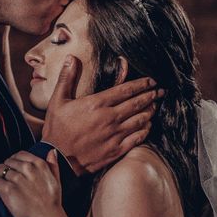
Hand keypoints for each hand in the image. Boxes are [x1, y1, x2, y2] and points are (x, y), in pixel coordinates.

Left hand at [0, 150, 67, 216]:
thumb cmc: (52, 202)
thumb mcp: (56, 179)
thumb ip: (53, 164)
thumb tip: (52, 151)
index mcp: (39, 164)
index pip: (19, 154)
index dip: (13, 160)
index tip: (12, 166)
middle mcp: (28, 169)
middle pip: (8, 162)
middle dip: (5, 167)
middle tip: (3, 174)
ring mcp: (17, 179)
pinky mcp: (8, 190)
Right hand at [42, 56, 161, 175]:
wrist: (57, 158)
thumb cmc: (56, 130)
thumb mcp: (57, 101)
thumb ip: (67, 78)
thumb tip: (71, 58)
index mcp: (97, 104)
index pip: (125, 90)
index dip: (141, 84)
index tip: (150, 81)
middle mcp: (109, 118)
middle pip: (136, 103)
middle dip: (150, 96)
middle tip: (159, 91)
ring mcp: (114, 135)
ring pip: (139, 120)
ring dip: (149, 111)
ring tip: (156, 105)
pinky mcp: (116, 150)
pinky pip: (136, 138)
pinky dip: (145, 130)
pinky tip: (148, 126)